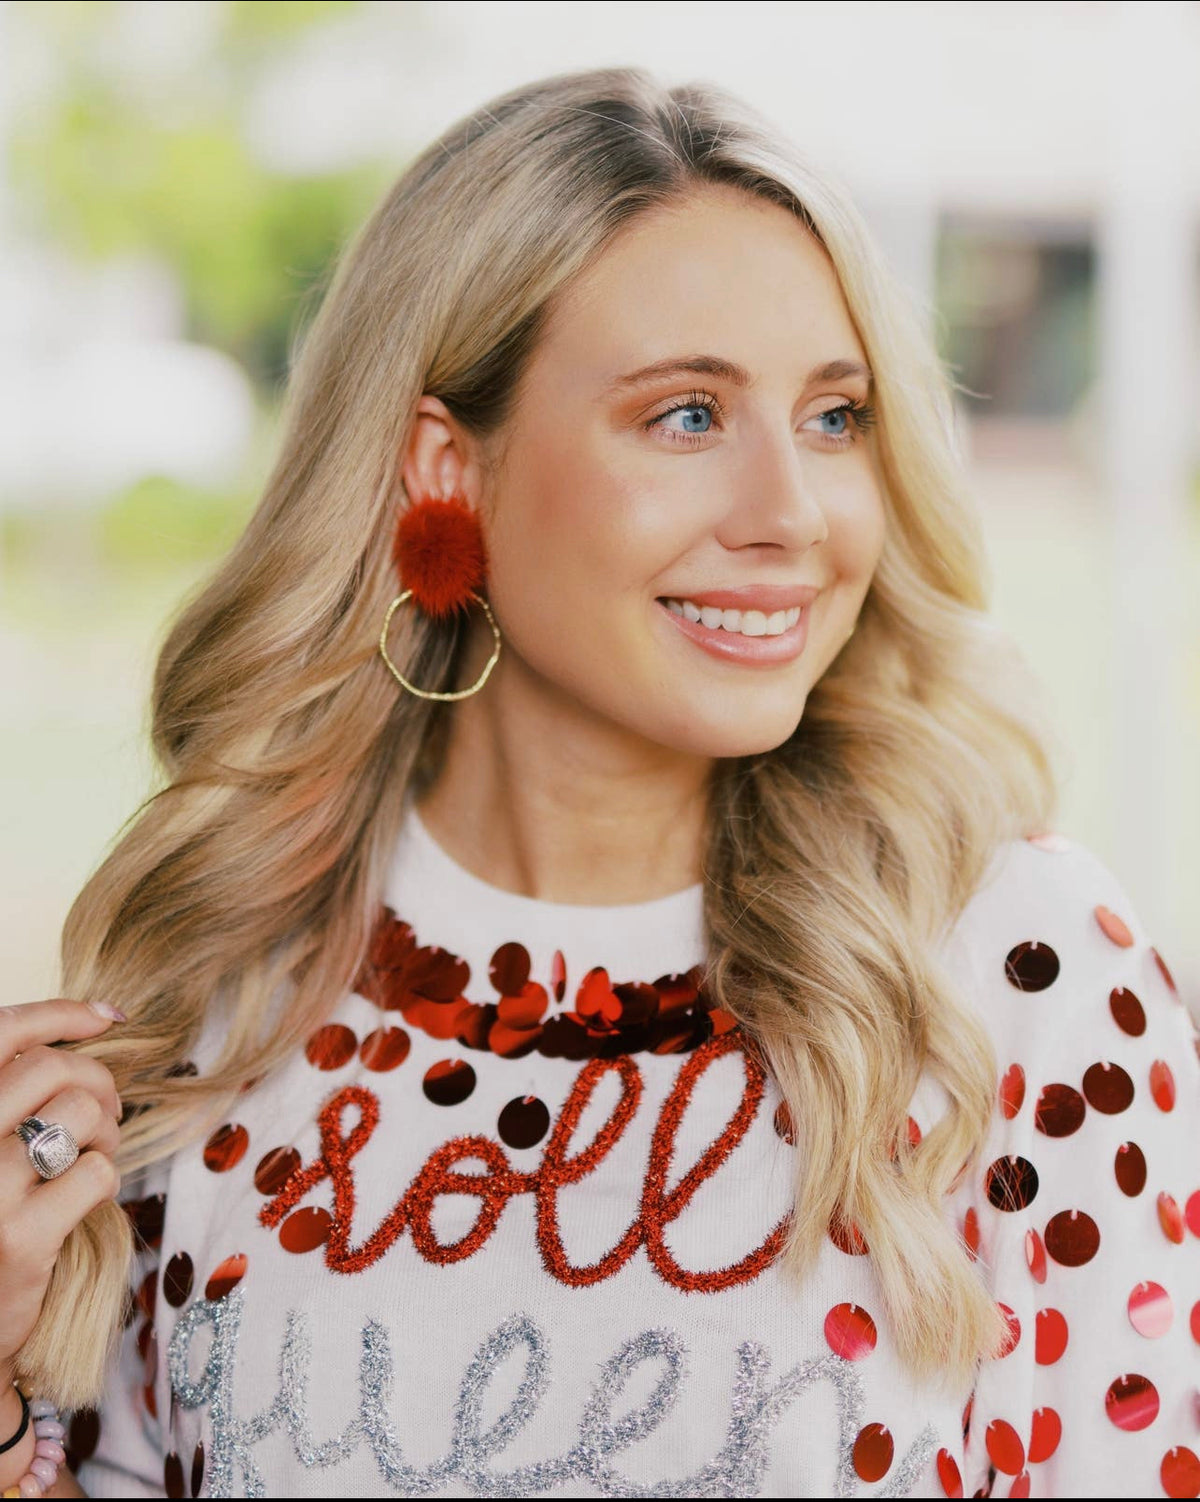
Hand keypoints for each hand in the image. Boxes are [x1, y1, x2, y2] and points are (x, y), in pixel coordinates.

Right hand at [0, 999, 124, 1372]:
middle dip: (98, 1081)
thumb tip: (103, 1017)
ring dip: (107, 1132)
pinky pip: (98, 1172)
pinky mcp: (19, 1239)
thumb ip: (16, 1092)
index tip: (109, 1017)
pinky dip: (105, 1178)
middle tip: (106, 1113)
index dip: (61, 1012)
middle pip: (53, 1068)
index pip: (1, 1033)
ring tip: (93, 1157)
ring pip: (83, 1115)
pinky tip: (85, 1198)